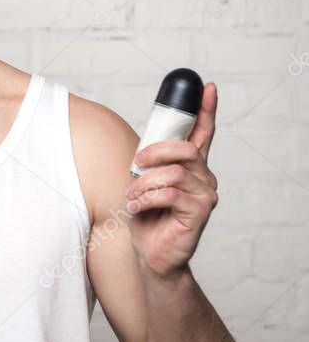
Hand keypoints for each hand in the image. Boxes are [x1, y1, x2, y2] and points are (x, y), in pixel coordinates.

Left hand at [126, 82, 219, 278]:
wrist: (152, 254)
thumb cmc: (148, 217)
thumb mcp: (144, 183)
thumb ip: (151, 163)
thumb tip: (144, 146)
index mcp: (192, 167)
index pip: (203, 133)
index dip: (206, 109)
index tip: (208, 87)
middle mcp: (204, 177)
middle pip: (184, 148)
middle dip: (154, 152)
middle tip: (136, 164)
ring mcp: (205, 194)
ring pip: (172, 173)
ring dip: (144, 184)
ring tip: (133, 198)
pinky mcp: (200, 212)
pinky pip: (168, 194)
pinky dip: (145, 200)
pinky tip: (137, 208)